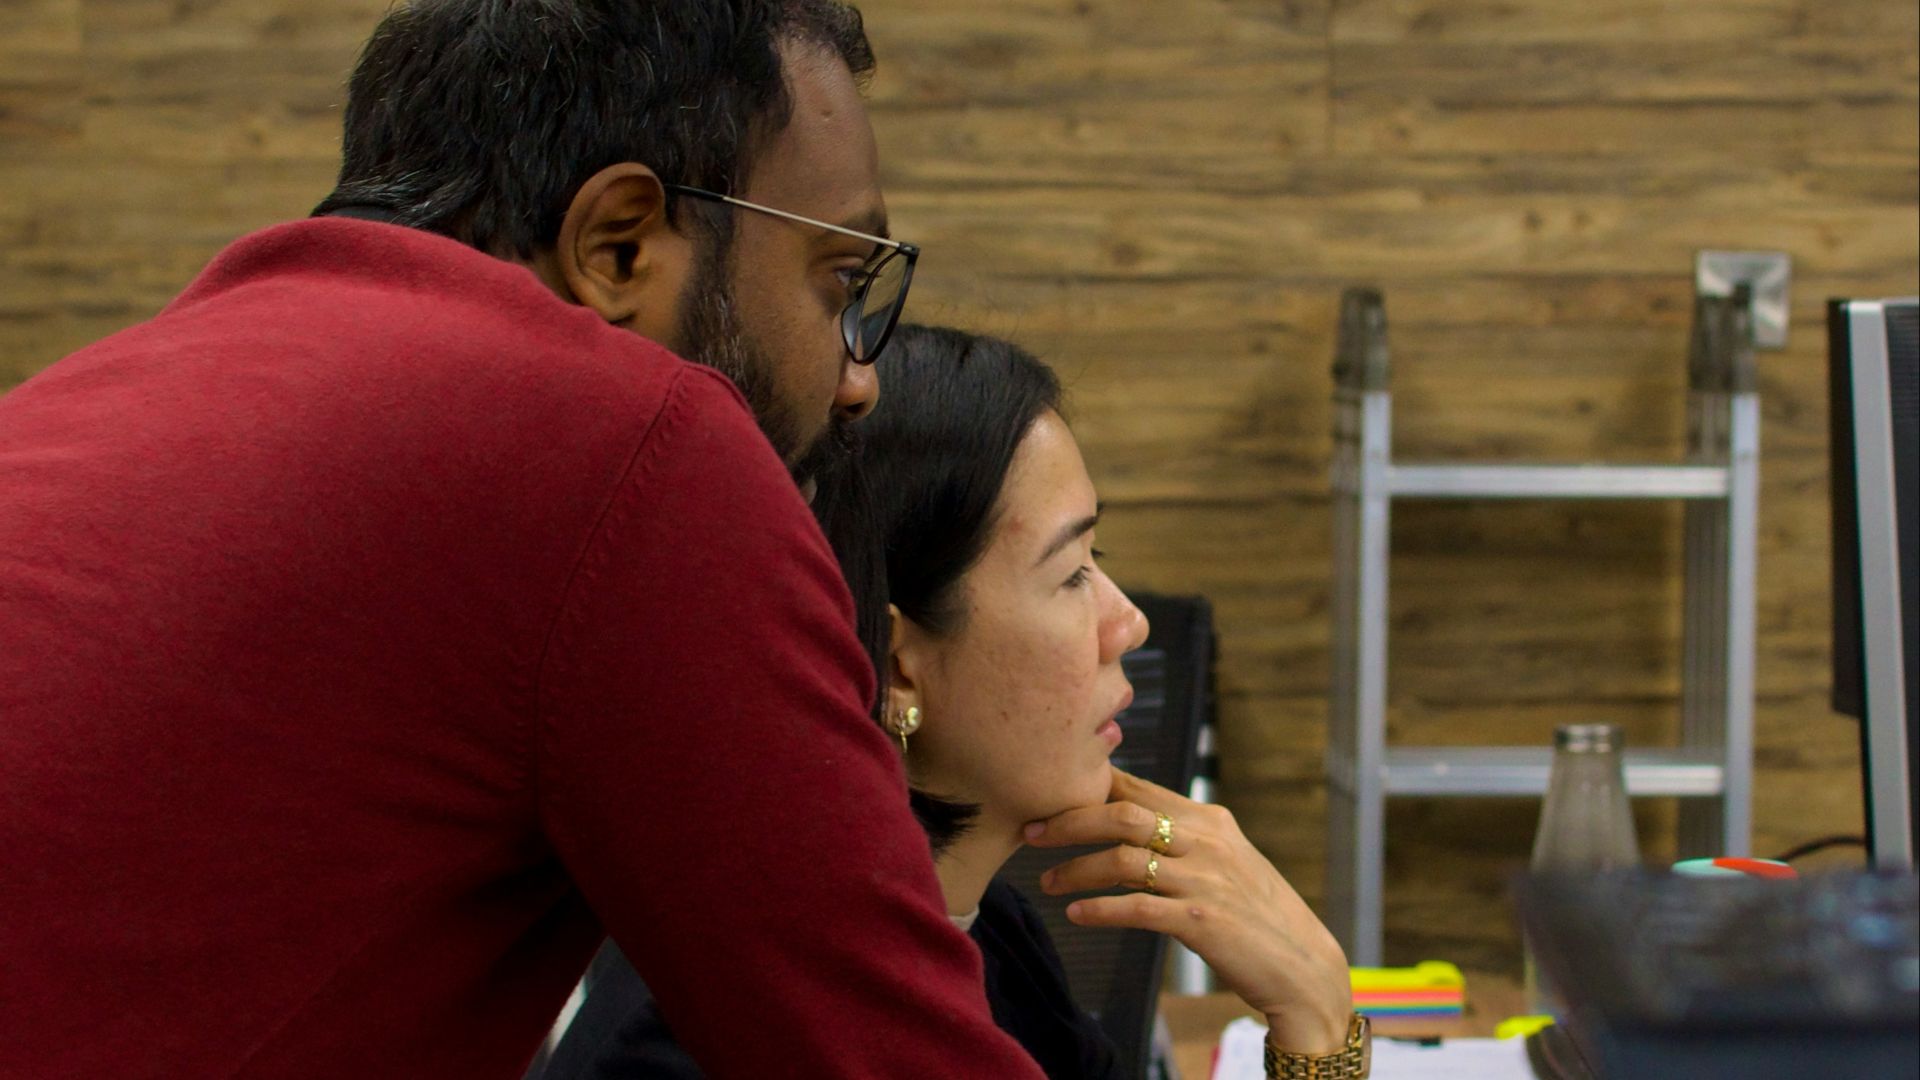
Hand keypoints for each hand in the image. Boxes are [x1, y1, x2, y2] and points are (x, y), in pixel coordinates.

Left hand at [1024, 766, 1351, 1054]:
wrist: (1303, 966)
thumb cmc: (1254, 914)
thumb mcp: (1223, 861)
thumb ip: (1179, 837)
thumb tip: (1118, 818)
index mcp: (1209, 820)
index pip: (1137, 788)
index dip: (1087, 788)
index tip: (1048, 795)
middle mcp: (1207, 842)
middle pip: (1121, 813)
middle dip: (1068, 820)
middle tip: (1031, 832)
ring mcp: (1205, 881)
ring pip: (1121, 859)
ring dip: (1074, 869)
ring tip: (1047, 883)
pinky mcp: (1201, 922)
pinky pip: (1135, 908)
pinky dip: (1099, 910)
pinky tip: (1076, 915)